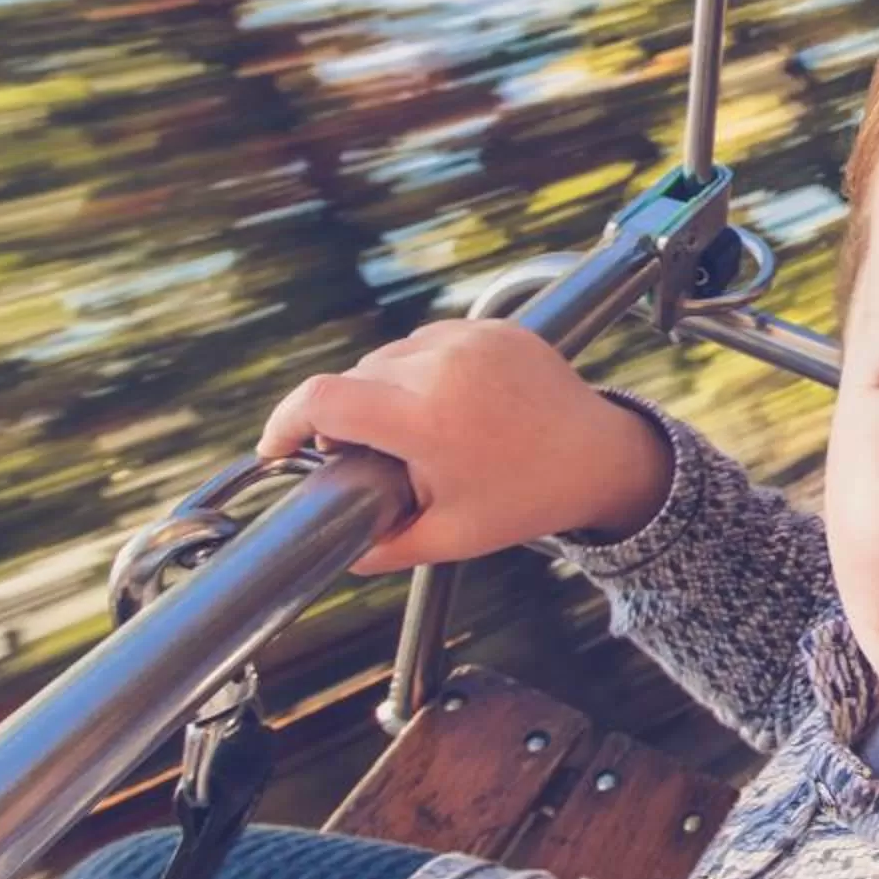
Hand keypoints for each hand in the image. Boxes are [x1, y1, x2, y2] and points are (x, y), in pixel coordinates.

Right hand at [258, 319, 674, 571]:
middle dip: (344, 417)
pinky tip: (444, 405)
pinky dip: (421, 369)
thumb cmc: (528, 498)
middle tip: (363, 456)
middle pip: (353, 379)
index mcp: (427, 420)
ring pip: (389, 356)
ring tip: (413, 432)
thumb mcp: (451, 537)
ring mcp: (470, 340)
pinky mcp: (491, 328)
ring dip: (383, 389)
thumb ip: (382, 545)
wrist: (601, 456)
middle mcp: (444, 368)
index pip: (324, 400)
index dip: (286, 422)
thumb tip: (335, 549)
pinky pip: (429, 341)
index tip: (277, 447)